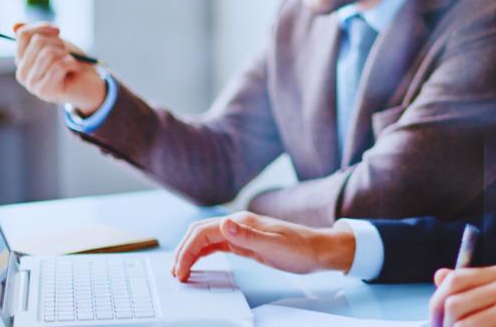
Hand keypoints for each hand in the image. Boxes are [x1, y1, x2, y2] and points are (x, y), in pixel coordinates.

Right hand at [13, 22, 103, 112]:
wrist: (90, 86)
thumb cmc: (72, 63)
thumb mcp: (55, 45)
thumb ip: (36, 36)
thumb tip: (15, 25)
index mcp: (21, 60)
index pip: (23, 34)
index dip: (43, 27)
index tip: (58, 30)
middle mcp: (22, 73)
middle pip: (37, 42)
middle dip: (58, 42)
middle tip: (67, 53)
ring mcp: (31, 84)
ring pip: (48, 53)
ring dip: (66, 54)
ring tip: (71, 62)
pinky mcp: (44, 91)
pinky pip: (58, 66)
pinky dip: (72, 63)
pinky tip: (75, 69)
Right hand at [171, 212, 355, 280]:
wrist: (319, 249)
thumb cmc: (300, 249)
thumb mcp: (274, 247)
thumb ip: (247, 236)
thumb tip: (223, 224)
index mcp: (242, 221)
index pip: (203, 232)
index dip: (187, 250)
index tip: (181, 270)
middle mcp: (238, 224)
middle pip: (200, 233)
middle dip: (183, 251)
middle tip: (176, 273)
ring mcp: (242, 232)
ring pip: (206, 238)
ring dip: (191, 252)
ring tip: (181, 270)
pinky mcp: (246, 242)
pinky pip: (217, 245)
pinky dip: (203, 253)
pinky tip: (199, 262)